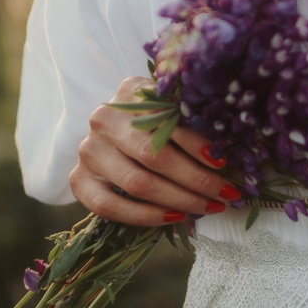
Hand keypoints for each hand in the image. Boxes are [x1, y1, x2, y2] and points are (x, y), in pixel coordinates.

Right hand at [68, 77, 243, 225]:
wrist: (110, 136)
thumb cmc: (152, 122)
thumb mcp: (169, 109)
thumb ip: (190, 119)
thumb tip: (228, 151)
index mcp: (130, 91)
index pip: (167, 120)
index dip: (197, 144)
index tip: (224, 162)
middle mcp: (104, 118)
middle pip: (154, 156)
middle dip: (197, 180)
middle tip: (227, 194)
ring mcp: (88, 150)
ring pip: (137, 184)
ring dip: (180, 200)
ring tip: (209, 207)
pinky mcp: (78, 180)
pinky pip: (111, 207)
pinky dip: (145, 216)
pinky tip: (174, 217)